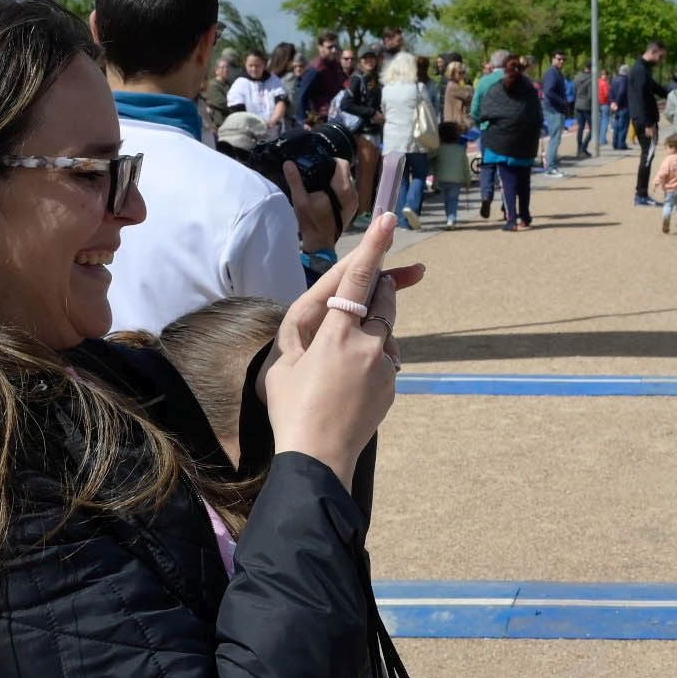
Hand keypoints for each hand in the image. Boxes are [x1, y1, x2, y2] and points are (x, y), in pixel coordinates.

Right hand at [261, 216, 427, 479]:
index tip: (390, 220)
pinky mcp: (392, 384)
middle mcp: (368, 344)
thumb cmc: (290, 408)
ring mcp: (384, 366)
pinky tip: (350, 380)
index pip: (358, 279)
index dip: (374, 247)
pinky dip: (375, 356)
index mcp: (336, 334)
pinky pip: (387, 357)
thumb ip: (305, 331)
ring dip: (374, 326)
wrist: (318, 457)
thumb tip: (329, 315)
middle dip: (380, 285)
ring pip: (387, 329)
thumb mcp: (284, 362)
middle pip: (384, 298)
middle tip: (375, 282)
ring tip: (342, 357)